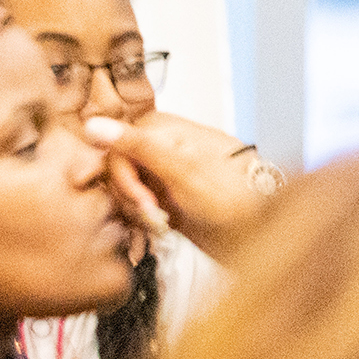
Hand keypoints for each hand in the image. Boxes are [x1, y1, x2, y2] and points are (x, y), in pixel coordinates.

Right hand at [84, 112, 270, 257]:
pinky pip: (136, 207)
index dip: (122, 176)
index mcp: (161, 129)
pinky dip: (142, 222)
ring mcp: (161, 173)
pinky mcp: (164, 198)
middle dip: (129, 197)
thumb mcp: (182, 169)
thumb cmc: (235, 199)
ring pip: (123, 191)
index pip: (113, 147)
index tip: (141, 197)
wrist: (265, 234)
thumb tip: (93, 125)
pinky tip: (157, 229)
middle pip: (115, 171)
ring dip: (135, 212)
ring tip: (159, 223)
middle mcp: (158, 148)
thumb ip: (136, 146)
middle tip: (153, 213)